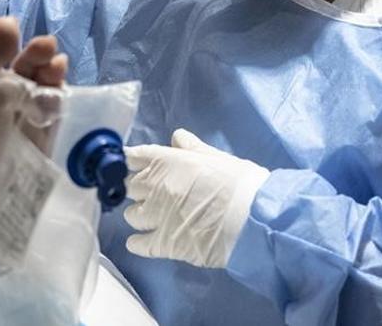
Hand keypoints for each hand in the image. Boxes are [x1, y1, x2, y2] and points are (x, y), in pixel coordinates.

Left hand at [124, 129, 269, 268]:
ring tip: (153, 218)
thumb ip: (192, 148)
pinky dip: (137, 243)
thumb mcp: (217, 157)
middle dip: (137, 189)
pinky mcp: (163, 244)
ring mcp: (157, 216)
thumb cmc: (240, 183)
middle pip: (128, 187)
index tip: (134, 167)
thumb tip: (177, 137)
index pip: (132, 157)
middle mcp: (155, 187)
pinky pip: (137, 244)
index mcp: (166, 161)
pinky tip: (143, 241)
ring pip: (130, 215)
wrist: (253, 218)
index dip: (131, 162)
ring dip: (139, 215)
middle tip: (151, 194)